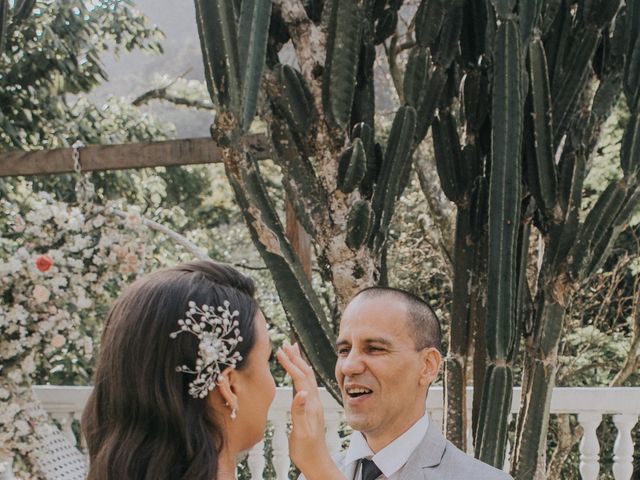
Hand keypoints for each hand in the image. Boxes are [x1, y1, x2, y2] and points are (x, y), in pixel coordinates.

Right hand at [277, 342, 345, 479]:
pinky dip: (301, 373)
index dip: (290, 364)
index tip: (281, 351)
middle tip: (286, 343)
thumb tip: (301, 392)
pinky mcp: (311, 407)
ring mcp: (313, 403)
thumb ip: (300, 411)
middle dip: (296, 357)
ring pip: (307, 377)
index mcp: (311, 404)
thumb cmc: (307, 450)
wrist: (317, 462)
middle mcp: (314, 401)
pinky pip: (306, 384)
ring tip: (293, 350)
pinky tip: (297, 372)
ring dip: (299, 362)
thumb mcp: (301, 432)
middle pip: (305, 373)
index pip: (300, 378)